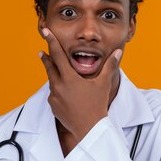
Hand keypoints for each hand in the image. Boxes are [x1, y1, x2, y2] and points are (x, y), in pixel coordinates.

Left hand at [38, 27, 121, 141]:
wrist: (90, 129)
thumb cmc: (97, 106)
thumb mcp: (104, 84)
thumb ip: (110, 66)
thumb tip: (118, 52)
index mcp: (69, 78)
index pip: (57, 54)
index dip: (51, 41)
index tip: (45, 31)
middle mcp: (58, 86)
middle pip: (50, 67)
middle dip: (47, 58)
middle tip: (43, 51)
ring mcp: (54, 97)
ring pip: (52, 81)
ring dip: (54, 75)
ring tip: (57, 72)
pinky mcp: (53, 107)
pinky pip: (54, 95)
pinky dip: (58, 91)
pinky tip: (65, 93)